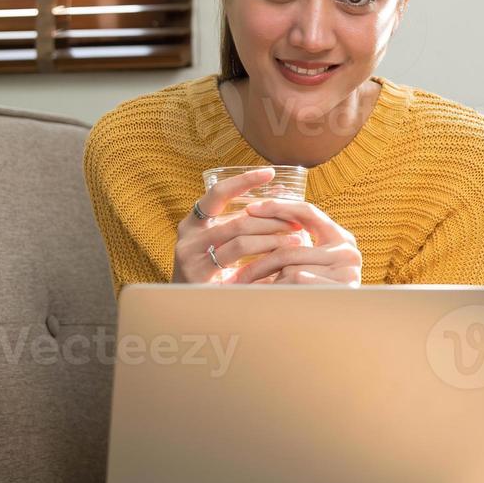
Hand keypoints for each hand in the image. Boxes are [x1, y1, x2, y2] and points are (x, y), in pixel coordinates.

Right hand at [172, 168, 309, 283]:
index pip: (218, 193)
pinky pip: (239, 264)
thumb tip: (280, 193)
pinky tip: (280, 261)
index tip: (270, 172)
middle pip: (239, 220)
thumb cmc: (211, 272)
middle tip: (297, 222)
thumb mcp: (222, 243)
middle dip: (273, 220)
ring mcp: (192, 258)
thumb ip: (244, 221)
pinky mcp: (200, 278)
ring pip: (241, 241)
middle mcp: (189, 237)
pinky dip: (264, 259)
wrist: (186, 310)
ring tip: (295, 240)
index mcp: (193, 223)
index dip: (244, 181)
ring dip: (273, 239)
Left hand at [228, 197, 361, 285]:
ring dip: (264, 275)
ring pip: (290, 265)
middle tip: (233, 253)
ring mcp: (348, 271)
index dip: (278, 207)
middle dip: (260, 253)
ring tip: (242, 283)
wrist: (340, 327)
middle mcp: (349, 251)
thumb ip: (296, 240)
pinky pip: (297, 280)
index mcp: (341, 239)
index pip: (307, 212)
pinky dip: (276, 288)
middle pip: (292, 243)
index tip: (251, 209)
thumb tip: (264, 204)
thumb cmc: (316, 295)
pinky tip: (258, 295)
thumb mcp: (308, 264)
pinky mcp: (341, 288)